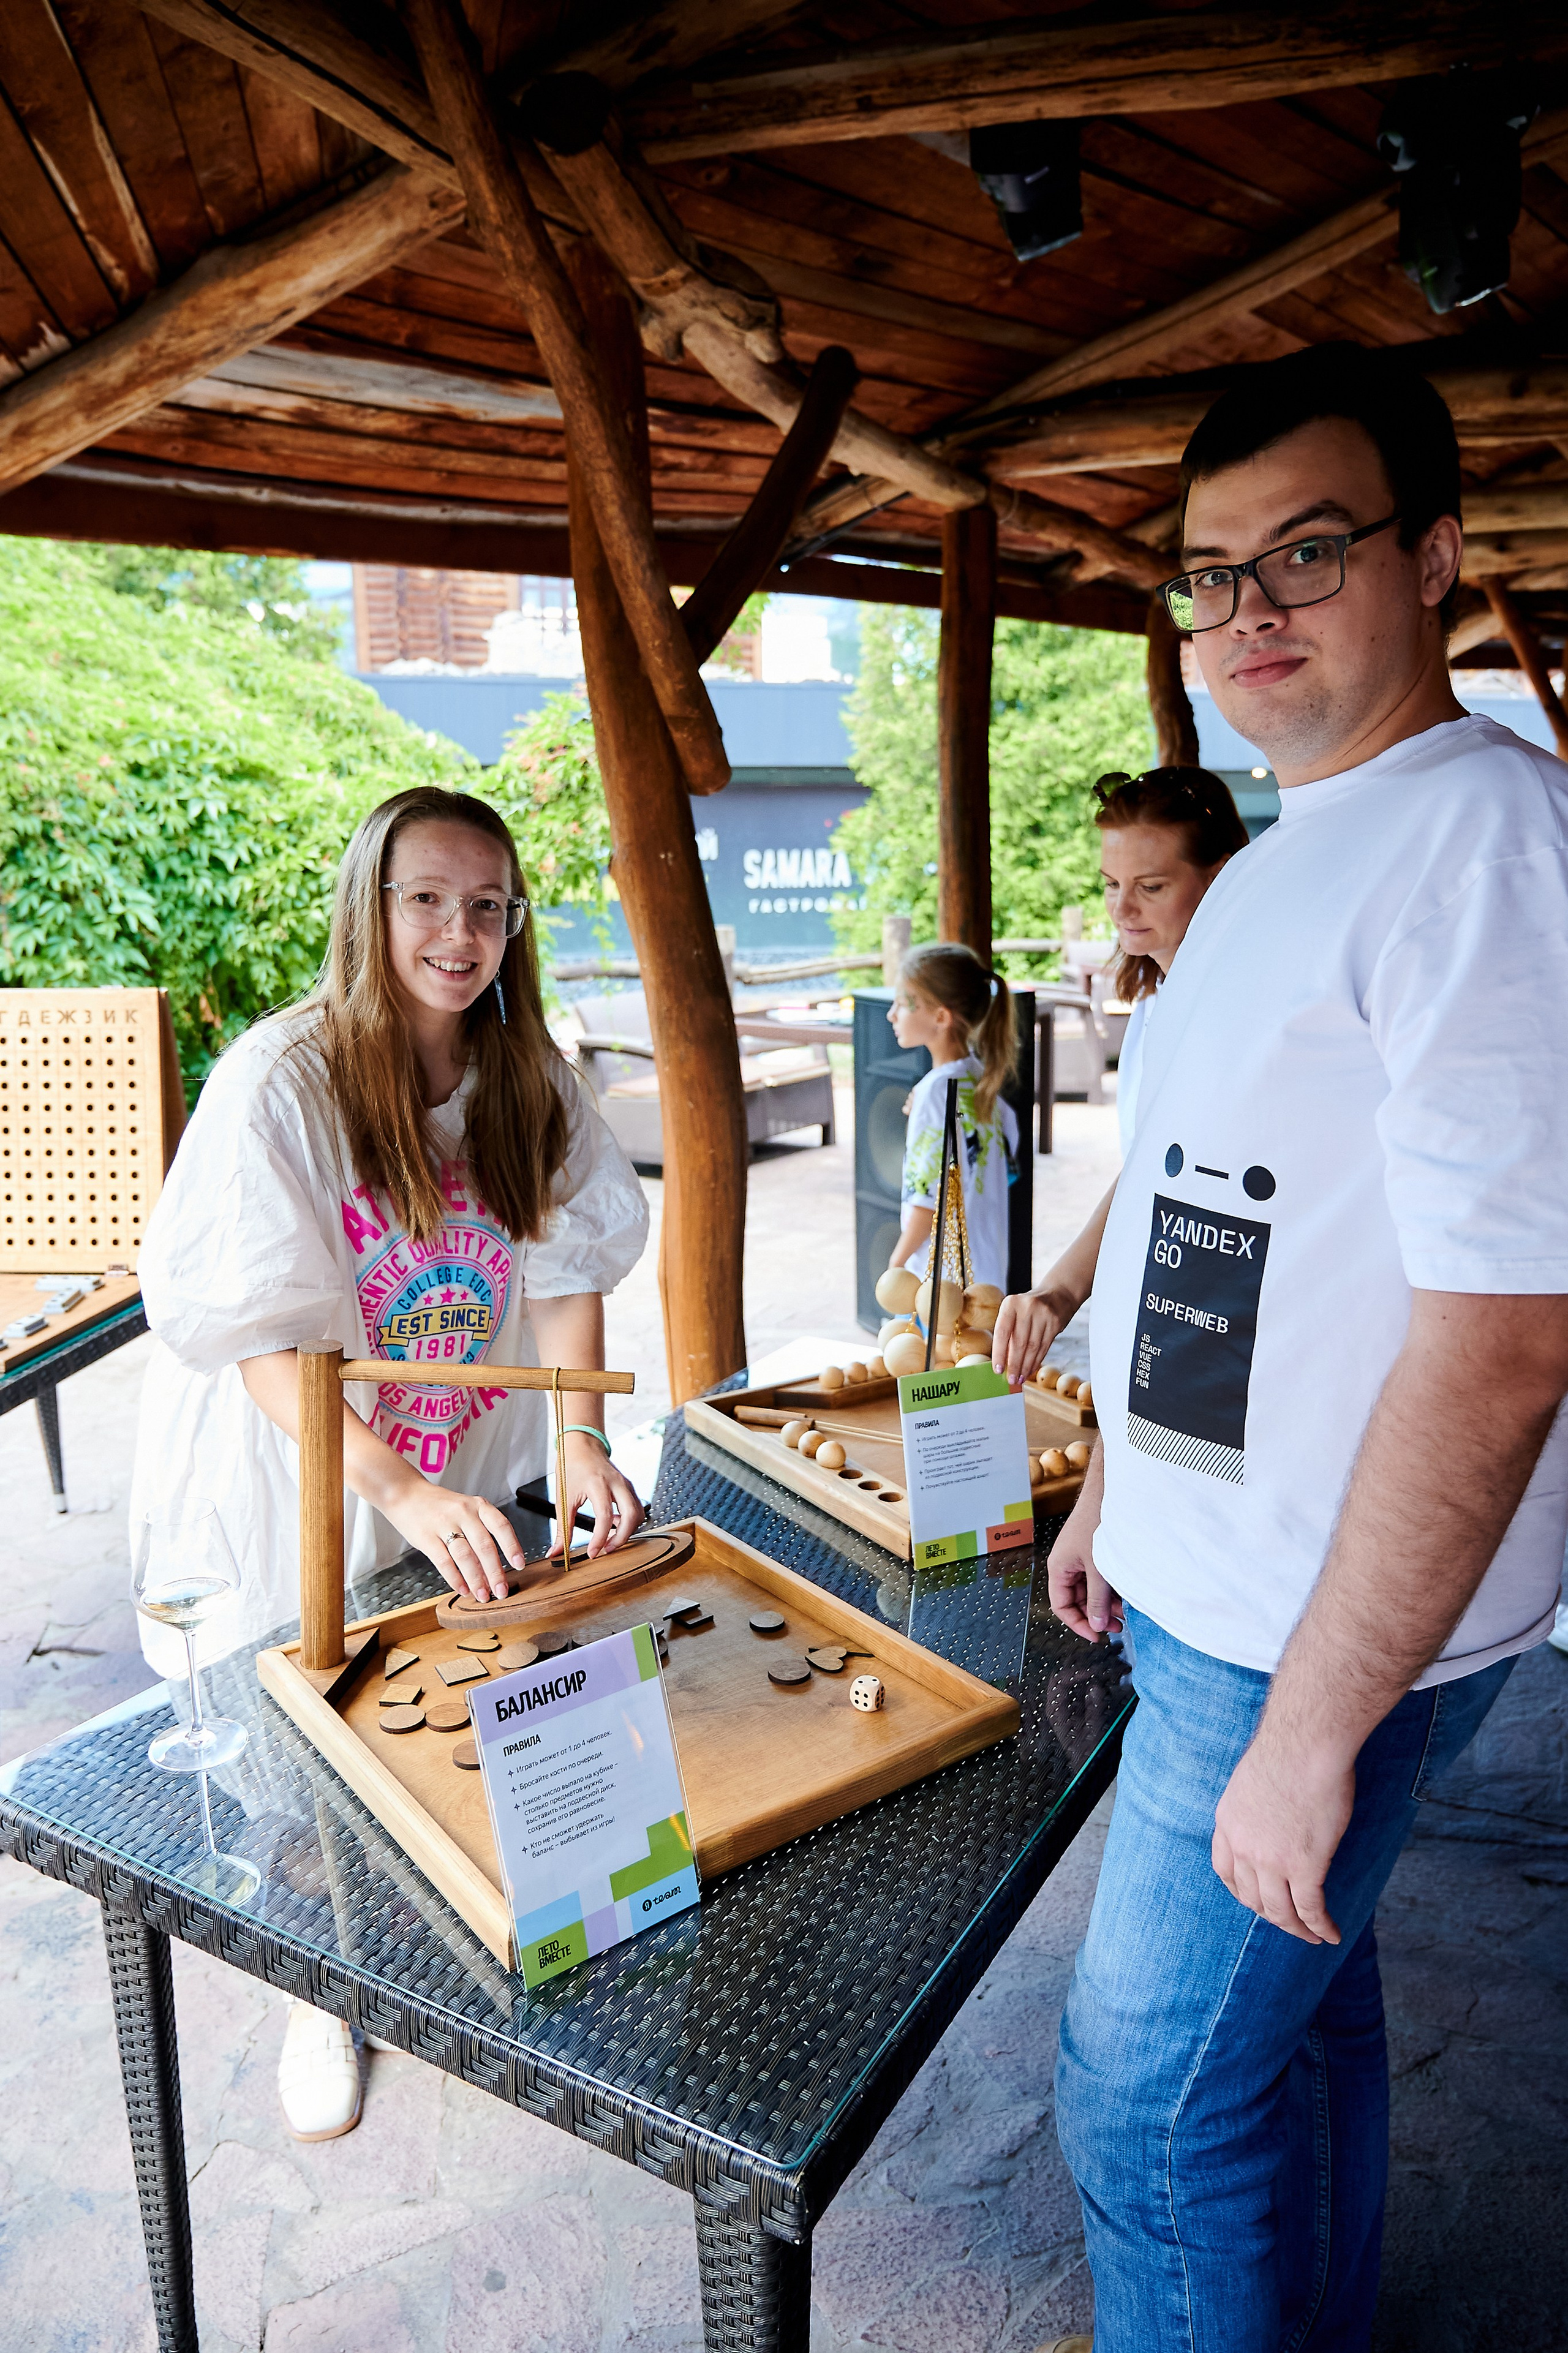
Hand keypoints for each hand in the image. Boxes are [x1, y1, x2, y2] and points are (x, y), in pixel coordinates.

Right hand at [384, 1480, 525, 1602]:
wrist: (406, 1494)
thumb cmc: (440, 1507)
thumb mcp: (467, 1509)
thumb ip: (481, 1532)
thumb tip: (495, 1567)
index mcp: (478, 1505)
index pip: (501, 1526)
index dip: (512, 1547)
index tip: (519, 1565)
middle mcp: (464, 1513)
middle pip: (485, 1546)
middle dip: (495, 1573)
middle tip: (501, 1591)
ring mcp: (444, 1524)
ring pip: (465, 1556)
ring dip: (476, 1579)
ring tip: (482, 1595)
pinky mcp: (426, 1537)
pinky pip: (443, 1561)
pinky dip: (455, 1578)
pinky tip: (462, 1589)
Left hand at [549, 1430, 644, 1560]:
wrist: (582, 1446)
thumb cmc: (572, 1467)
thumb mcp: (564, 1498)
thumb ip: (562, 1529)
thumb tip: (555, 1552)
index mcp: (598, 1483)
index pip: (604, 1516)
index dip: (600, 1538)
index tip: (592, 1552)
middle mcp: (617, 1483)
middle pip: (632, 1516)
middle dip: (622, 1538)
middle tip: (606, 1550)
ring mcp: (626, 1485)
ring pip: (638, 1514)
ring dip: (627, 1531)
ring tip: (609, 1539)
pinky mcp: (629, 1488)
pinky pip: (636, 1509)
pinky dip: (629, 1522)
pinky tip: (614, 1524)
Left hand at [991, 1288, 1065, 1386]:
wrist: (1057, 1294)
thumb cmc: (1028, 1307)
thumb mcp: (1014, 1312)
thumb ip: (1008, 1332)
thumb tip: (1001, 1361)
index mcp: (1011, 1303)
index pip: (1002, 1332)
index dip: (999, 1353)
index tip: (997, 1370)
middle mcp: (1027, 1307)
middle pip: (1019, 1342)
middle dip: (1014, 1364)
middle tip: (1010, 1379)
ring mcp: (1044, 1314)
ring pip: (1033, 1347)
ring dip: (1025, 1366)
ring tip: (1020, 1378)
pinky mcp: (1056, 1323)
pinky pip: (1044, 1347)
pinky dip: (1036, 1361)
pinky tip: (1030, 1369)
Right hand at [1046, 1502, 1121, 1642]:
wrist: (1107, 1494)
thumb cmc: (1096, 1524)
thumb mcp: (1099, 1569)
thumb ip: (1097, 1599)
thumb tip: (1096, 1626)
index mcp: (1058, 1569)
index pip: (1061, 1607)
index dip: (1078, 1624)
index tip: (1097, 1637)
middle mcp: (1065, 1566)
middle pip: (1076, 1600)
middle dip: (1095, 1615)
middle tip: (1116, 1626)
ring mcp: (1079, 1559)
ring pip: (1089, 1590)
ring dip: (1104, 1603)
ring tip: (1123, 1611)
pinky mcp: (1091, 1553)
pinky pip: (1096, 1578)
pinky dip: (1108, 1589)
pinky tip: (1123, 1594)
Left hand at [1211, 1736, 1352, 1945]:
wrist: (1305, 1744)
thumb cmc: (1288, 1751)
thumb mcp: (1251, 1781)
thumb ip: (1254, 1806)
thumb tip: (1269, 1814)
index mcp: (1227, 1823)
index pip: (1226, 1872)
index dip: (1241, 1892)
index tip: (1256, 1900)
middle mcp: (1243, 1847)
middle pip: (1253, 1897)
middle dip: (1271, 1914)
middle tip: (1289, 1923)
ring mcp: (1272, 1861)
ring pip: (1280, 1911)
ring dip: (1297, 1929)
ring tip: (1312, 1936)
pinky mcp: (1304, 1867)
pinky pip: (1311, 1909)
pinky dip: (1321, 1926)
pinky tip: (1331, 1934)